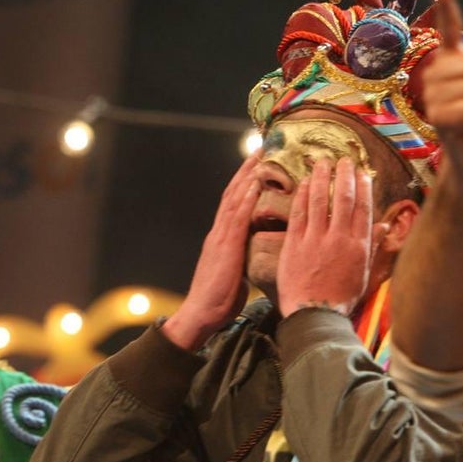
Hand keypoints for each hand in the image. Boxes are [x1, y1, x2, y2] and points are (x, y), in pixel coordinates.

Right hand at [161, 153, 260, 349]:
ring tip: (261, 153)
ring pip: (234, 198)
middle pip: (234, 192)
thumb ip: (244, 259)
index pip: (235, 203)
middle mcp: (219, 232)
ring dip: (247, 174)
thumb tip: (257, 256)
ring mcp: (220, 237)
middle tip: (262, 146)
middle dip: (247, 169)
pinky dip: (246, 196)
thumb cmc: (219, 301)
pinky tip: (256, 182)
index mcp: (222, 238)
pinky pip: (237, 216)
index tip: (259, 163)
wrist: (200, 315)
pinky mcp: (225, 246)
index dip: (246, 181)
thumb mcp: (236, 275)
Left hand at [277, 157, 373, 316]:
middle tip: (343, 160)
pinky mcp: (295, 244)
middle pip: (343, 199)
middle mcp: (339, 238)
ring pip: (320, 200)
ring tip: (321, 162)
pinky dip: (302, 196)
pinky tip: (303, 183)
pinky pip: (299, 213)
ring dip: (321, 178)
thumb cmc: (340, 298)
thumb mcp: (363, 274)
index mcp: (358, 246)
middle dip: (344, 175)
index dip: (363, 187)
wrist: (314, 315)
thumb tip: (384, 227)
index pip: (363, 208)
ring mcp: (315, 240)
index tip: (362, 172)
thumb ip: (372, 248)